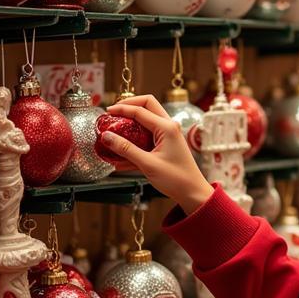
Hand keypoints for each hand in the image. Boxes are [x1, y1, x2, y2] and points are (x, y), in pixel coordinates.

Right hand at [100, 95, 212, 213]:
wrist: (192, 192)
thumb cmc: (176, 179)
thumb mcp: (147, 164)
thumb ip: (126, 149)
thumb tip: (106, 136)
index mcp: (166, 127)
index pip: (140, 110)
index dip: (122, 109)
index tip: (107, 112)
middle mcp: (169, 126)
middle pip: (147, 105)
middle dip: (129, 105)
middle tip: (114, 112)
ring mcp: (168, 134)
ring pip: (147, 119)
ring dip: (131, 121)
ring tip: (115, 128)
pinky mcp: (166, 143)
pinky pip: (148, 135)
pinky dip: (135, 138)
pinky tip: (121, 151)